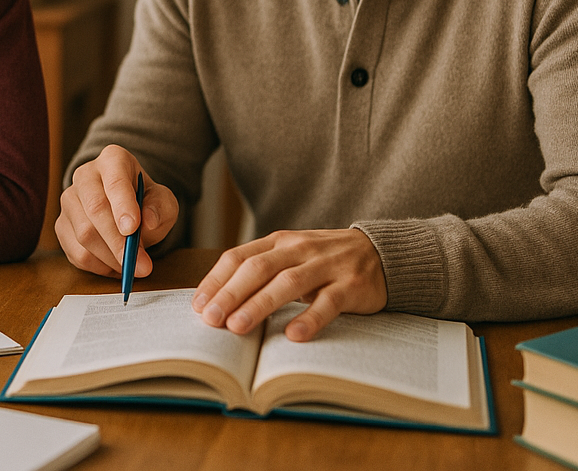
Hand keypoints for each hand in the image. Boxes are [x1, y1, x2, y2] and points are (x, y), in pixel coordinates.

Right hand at [56, 144, 178, 277]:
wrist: (127, 210)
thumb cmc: (146, 202)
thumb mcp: (164, 201)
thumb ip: (160, 207)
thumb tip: (149, 221)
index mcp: (113, 160)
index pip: (115, 181)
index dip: (123, 206)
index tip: (132, 229)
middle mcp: (85, 175)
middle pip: (95, 208)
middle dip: (117, 241)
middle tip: (140, 264)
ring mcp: (69, 200)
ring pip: (84, 234)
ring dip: (111, 258)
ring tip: (132, 265)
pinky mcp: (62, 225)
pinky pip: (76, 253)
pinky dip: (99, 266)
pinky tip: (115, 265)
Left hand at [191, 228, 386, 340]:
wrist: (380, 253)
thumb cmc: (323, 261)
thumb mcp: (291, 257)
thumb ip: (261, 272)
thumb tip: (218, 302)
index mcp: (279, 241)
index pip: (238, 256)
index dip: (216, 280)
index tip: (197, 305)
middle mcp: (299, 249)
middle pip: (257, 268)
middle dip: (230, 293)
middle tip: (210, 319)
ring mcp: (326, 265)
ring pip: (288, 283)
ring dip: (260, 305)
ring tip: (238, 327)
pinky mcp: (352, 285)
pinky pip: (328, 302)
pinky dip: (310, 318)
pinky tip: (293, 336)